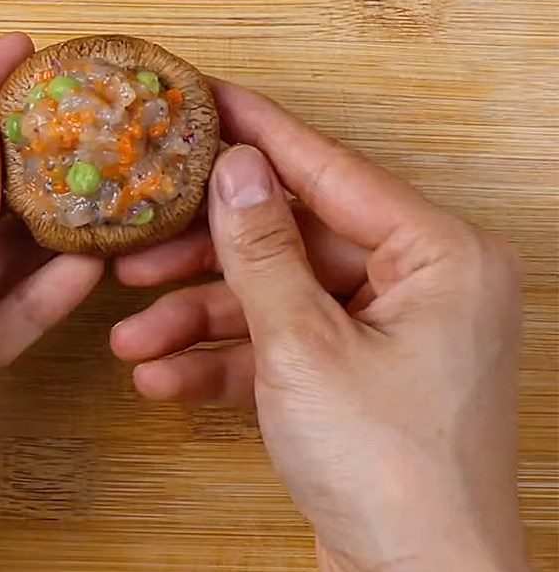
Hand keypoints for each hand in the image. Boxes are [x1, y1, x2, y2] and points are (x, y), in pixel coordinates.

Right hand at [112, 80, 531, 571]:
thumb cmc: (389, 473)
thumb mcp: (304, 346)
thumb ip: (262, 248)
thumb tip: (236, 166)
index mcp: (440, 254)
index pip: (331, 170)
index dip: (260, 132)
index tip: (208, 97)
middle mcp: (422, 283)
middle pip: (293, 238)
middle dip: (208, 255)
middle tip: (140, 241)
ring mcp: (388, 329)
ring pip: (278, 294)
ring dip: (202, 317)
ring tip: (131, 332)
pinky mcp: (356, 372)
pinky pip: (283, 344)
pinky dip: (225, 360)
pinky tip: (162, 377)